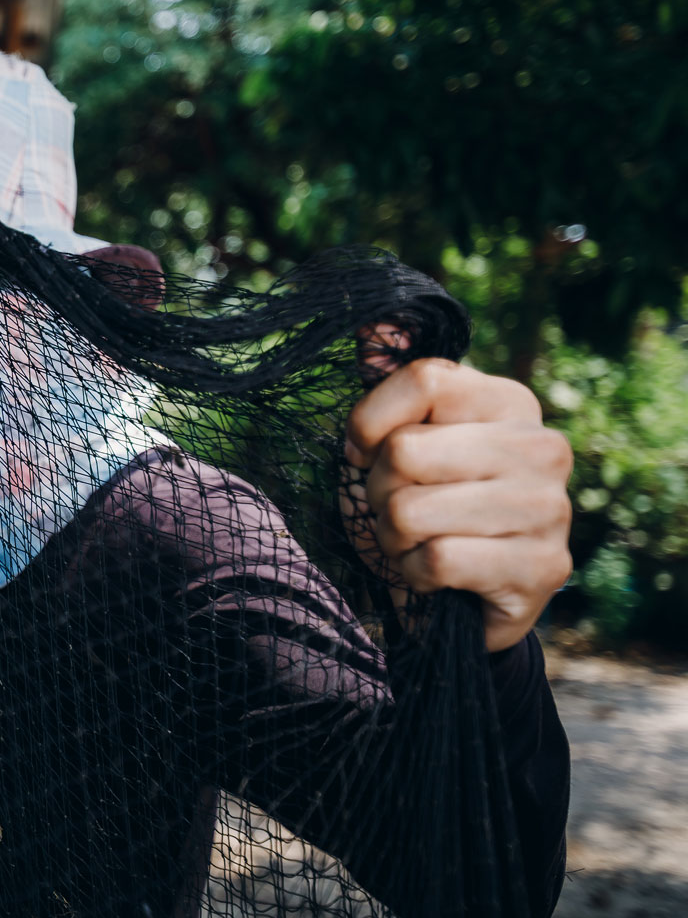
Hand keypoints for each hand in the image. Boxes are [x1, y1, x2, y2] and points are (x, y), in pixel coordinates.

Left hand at [345, 347, 572, 651]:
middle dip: (378, 491)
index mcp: (510, 402)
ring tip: (417, 541)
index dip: (369, 422)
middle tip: (398, 507)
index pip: (422, 379)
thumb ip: (390, 384)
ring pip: (411, 512)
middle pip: (405, 452)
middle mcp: (543, 447)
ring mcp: (551, 509)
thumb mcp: (402, 439)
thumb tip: (371, 323)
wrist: (467, 593)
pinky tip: (436, 575)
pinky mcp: (543, 568)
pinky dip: (414, 574)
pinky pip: (435, 561)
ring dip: (392, 538)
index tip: (365, 452)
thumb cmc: (425, 503)